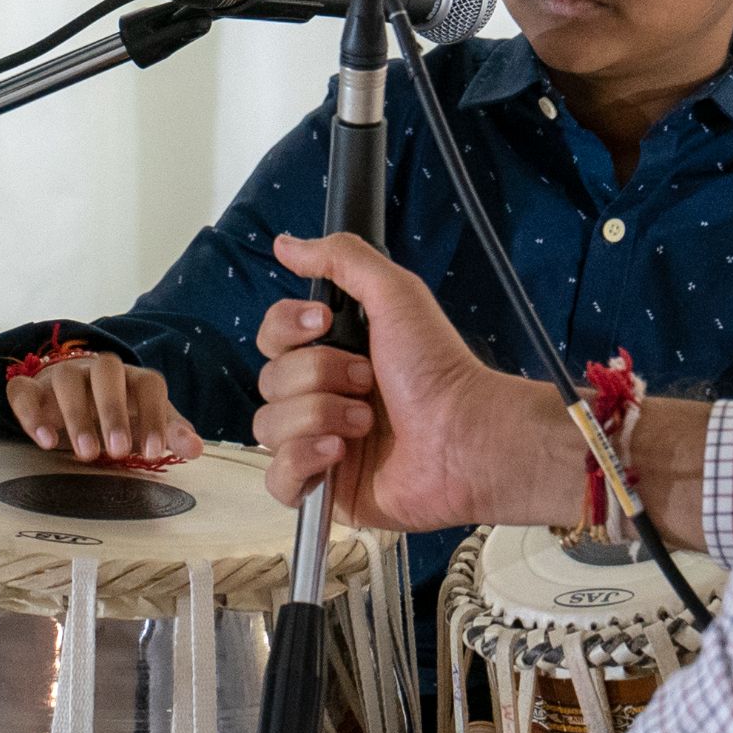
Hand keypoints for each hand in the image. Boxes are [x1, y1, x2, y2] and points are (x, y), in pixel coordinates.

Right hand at [6, 352, 203, 462]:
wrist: (75, 397)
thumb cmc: (119, 414)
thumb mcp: (146, 423)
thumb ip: (169, 433)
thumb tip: (196, 448)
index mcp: (132, 379)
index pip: (149, 384)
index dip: (153, 416)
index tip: (153, 452)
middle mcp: (98, 372)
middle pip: (107, 372)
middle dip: (113, 411)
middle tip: (117, 451)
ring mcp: (63, 376)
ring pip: (67, 380)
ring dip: (76, 415)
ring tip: (86, 454)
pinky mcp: (32, 389)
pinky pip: (24, 391)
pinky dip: (31, 412)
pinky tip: (43, 441)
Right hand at [252, 233, 520, 530]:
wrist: (464, 437)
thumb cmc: (439, 370)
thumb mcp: (396, 295)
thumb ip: (342, 259)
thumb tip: (286, 243)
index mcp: (333, 354)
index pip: (272, 336)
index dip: (287, 328)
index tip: (323, 322)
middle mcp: (322, 396)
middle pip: (269, 379)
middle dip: (318, 376)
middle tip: (367, 380)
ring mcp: (319, 443)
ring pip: (268, 427)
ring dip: (319, 417)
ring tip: (366, 423)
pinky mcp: (323, 489)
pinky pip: (277, 479)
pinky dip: (303, 462)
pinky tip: (339, 454)